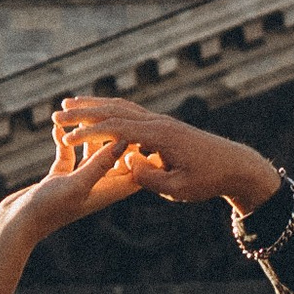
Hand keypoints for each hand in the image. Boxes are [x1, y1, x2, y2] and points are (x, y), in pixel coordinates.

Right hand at [0, 121, 143, 293]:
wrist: (17, 225)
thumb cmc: (48, 209)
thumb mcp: (77, 184)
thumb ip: (101, 164)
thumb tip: (125, 141)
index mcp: (110, 190)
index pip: (138, 167)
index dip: (144, 148)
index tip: (143, 126)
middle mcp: (99, 186)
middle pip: (118, 155)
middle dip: (115, 132)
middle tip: (113, 109)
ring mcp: (80, 181)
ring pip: (93, 150)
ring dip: (87, 131)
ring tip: (80, 112)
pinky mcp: (61, 178)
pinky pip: (69, 153)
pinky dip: (65, 140)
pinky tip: (57, 127)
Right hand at [53, 97, 282, 214]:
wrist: (235, 165)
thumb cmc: (208, 180)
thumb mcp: (179, 189)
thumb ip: (150, 178)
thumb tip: (126, 163)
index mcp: (159, 137)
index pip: (116, 129)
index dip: (89, 132)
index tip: (66, 137)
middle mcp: (158, 123)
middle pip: (114, 110)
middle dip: (85, 111)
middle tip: (58, 112)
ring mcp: (160, 121)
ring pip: (121, 106)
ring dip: (95, 105)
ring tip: (69, 105)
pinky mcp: (162, 125)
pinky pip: (131, 112)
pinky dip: (110, 109)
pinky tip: (97, 112)